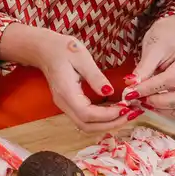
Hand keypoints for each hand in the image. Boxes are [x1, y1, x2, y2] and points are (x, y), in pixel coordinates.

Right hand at [13, 25, 128, 130]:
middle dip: (111, 124)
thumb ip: (95, 77)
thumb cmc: (62, 49)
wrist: (43, 49)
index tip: (126, 107)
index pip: (87, 114)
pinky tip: (115, 109)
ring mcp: (65, 106)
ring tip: (127, 113)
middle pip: (87, 126)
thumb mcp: (82, 57)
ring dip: (107, 123)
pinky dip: (102, 118)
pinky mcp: (69, 104)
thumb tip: (109, 93)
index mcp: (66, 92)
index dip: (108, 115)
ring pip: (86, 125)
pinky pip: (85, 118)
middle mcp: (64, 103)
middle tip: (131, 113)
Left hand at [127, 17, 174, 119]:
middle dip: (159, 103)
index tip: (130, 93)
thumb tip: (131, 86)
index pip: (170, 80)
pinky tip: (154, 103)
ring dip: (164, 110)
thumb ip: (143, 68)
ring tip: (145, 101)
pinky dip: (168, 111)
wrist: (173, 36)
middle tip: (139, 99)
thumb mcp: (152, 49)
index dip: (149, 88)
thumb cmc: (164, 39)